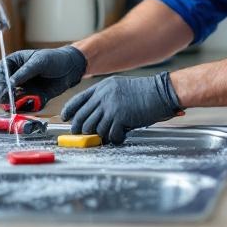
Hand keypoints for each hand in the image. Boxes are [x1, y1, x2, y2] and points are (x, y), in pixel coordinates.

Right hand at [0, 45, 86, 107]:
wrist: (71, 68)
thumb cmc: (55, 59)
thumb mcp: (39, 62)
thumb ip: (24, 73)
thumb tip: (10, 83)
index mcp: (14, 63)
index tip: (4, 91)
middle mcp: (16, 76)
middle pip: (2, 88)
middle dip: (5, 96)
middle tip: (9, 102)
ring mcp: (23, 88)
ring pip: (12, 99)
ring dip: (15, 103)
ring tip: (22, 103)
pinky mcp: (31, 97)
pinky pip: (24, 105)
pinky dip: (27, 107)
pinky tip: (33, 103)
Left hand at [61, 73, 182, 144]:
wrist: (161, 92)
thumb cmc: (144, 92)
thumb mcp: (120, 88)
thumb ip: (105, 99)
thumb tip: (94, 117)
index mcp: (102, 88)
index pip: (78, 100)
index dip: (69, 110)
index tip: (65, 118)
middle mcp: (103, 96)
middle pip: (82, 117)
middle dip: (80, 130)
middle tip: (84, 136)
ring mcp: (110, 106)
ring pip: (95, 129)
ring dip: (102, 135)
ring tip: (111, 135)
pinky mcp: (119, 117)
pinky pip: (110, 134)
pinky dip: (115, 138)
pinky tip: (122, 136)